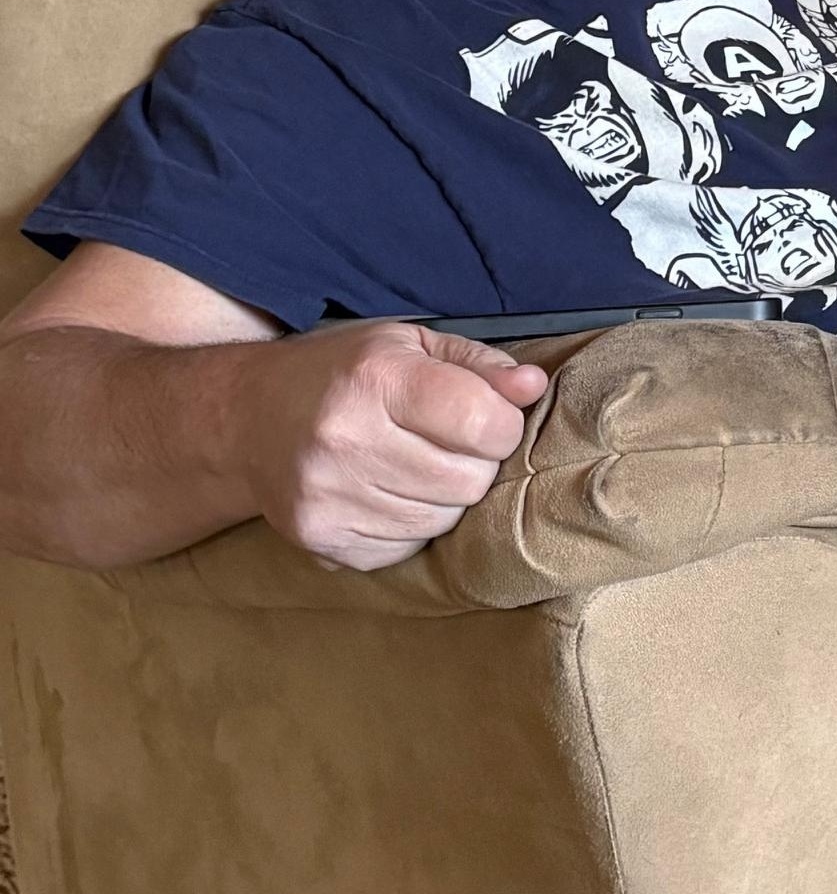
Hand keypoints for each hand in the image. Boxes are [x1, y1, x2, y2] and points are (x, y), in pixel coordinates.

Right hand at [249, 320, 547, 570]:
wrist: (246, 420)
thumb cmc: (342, 374)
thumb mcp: (410, 346)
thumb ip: (480, 366)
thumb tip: (534, 388)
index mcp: (375, 379)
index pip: (482, 422)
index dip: (503, 424)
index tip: (487, 417)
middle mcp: (345, 440)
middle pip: (469, 480)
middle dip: (477, 462)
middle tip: (449, 443)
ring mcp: (328, 497)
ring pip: (443, 520)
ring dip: (448, 496)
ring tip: (418, 465)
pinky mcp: (320, 539)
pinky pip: (406, 547)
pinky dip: (412, 525)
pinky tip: (388, 492)